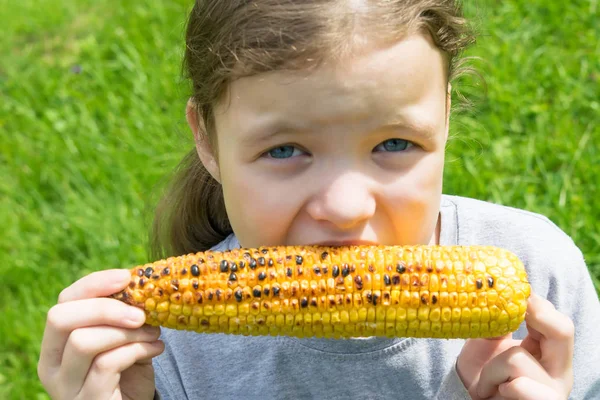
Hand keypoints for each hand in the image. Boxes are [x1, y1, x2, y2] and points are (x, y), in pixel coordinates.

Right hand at [38, 269, 164, 399]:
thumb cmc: (128, 371)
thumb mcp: (122, 338)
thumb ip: (121, 314)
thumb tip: (138, 281)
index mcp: (56, 343)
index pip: (64, 301)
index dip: (94, 284)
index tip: (127, 277)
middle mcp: (51, 365)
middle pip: (61, 318)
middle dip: (105, 308)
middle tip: (140, 314)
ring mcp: (66, 386)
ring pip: (83, 341)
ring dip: (126, 332)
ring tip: (153, 333)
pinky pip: (106, 364)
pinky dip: (137, 350)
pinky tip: (155, 349)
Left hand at [456, 292, 573, 399]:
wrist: (470, 399)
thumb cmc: (482, 372)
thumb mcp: (490, 341)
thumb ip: (498, 319)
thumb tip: (495, 288)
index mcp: (550, 352)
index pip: (557, 321)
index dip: (536, 302)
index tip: (514, 289)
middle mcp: (559, 371)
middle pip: (562, 330)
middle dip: (537, 312)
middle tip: (518, 304)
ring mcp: (552, 391)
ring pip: (518, 358)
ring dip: (491, 367)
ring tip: (485, 380)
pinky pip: (514, 385)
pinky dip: (492, 384)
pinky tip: (489, 392)